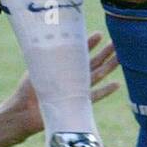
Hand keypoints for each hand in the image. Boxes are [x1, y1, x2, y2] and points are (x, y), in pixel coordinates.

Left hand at [3, 31, 120, 135]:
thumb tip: (49, 36)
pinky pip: (95, 96)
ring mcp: (77, 89)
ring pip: (97, 75)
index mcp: (63, 66)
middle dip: (105, 52)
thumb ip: (47, 55)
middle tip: (118, 42)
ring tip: (121, 57)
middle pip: (93, 62)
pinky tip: (117, 84)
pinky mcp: (78, 102)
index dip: (89, 43)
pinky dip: (106, 90)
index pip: (79, 52)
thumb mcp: (37, 66)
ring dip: (109, 66)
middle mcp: (72, 77)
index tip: (100, 34)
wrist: (26, 111)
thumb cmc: (28, 88)